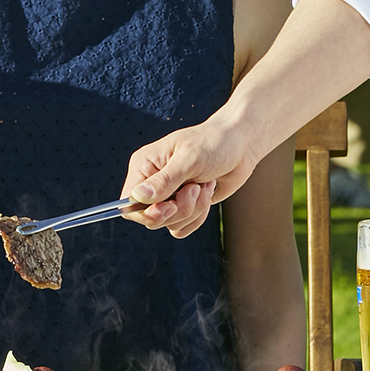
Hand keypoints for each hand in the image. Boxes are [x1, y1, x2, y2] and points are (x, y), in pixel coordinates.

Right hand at [121, 117, 260, 236]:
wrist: (240, 145)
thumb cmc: (214, 143)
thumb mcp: (190, 159)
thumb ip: (165, 180)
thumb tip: (138, 196)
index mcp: (145, 165)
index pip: (129, 202)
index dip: (147, 212)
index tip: (170, 206)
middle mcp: (153, 183)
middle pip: (150, 218)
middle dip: (178, 209)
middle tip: (194, 188)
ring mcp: (168, 196)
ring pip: (169, 224)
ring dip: (193, 209)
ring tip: (203, 184)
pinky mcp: (184, 206)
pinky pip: (182, 227)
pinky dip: (198, 217)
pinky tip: (206, 193)